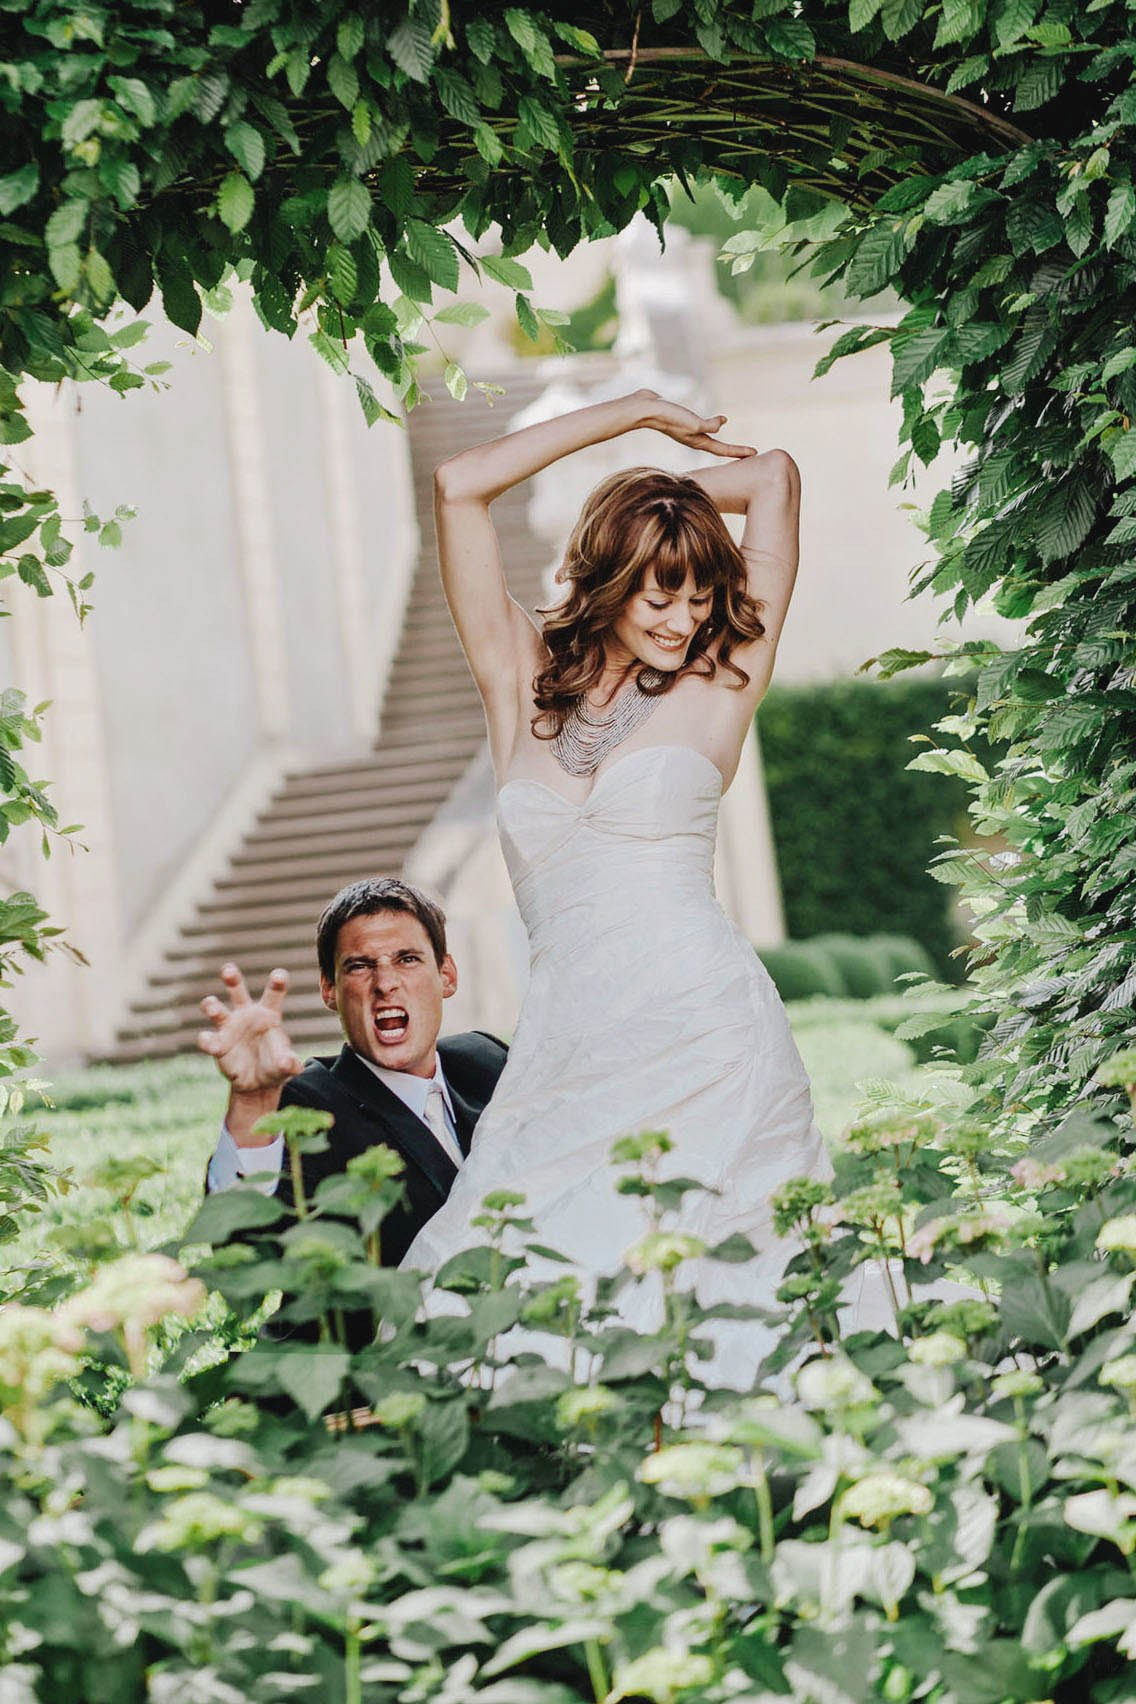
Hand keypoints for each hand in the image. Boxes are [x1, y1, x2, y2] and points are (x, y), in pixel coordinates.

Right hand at [198, 963, 302, 1094]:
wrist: (257, 1083)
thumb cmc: (275, 1065)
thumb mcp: (286, 1066)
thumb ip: (290, 1063)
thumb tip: (289, 1064)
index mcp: (268, 1014)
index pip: (273, 994)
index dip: (277, 983)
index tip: (280, 974)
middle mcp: (246, 1015)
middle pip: (237, 991)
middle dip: (232, 979)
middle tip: (228, 969)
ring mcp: (229, 1028)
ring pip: (216, 1009)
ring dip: (212, 1006)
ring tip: (212, 1007)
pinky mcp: (217, 1044)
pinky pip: (208, 1039)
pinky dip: (208, 1041)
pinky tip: (212, 1045)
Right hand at [632, 390, 755, 458]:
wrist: (643, 409)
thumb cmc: (667, 418)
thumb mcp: (692, 423)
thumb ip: (708, 425)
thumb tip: (722, 423)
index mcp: (697, 441)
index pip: (722, 449)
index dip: (738, 451)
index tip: (755, 454)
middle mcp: (693, 438)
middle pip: (719, 448)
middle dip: (734, 451)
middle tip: (750, 454)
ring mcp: (687, 430)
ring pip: (711, 437)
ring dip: (723, 441)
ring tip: (734, 445)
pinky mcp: (682, 420)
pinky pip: (704, 425)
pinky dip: (714, 424)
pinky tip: (720, 420)